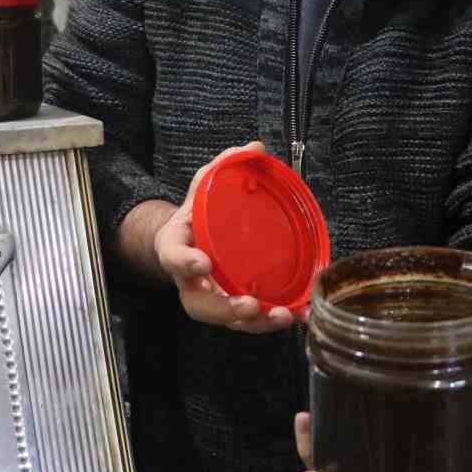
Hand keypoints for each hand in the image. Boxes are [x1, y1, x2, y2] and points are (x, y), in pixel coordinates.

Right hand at [154, 141, 295, 333]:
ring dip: (254, 323)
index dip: (185, 263)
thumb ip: (224, 165)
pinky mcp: (231, 306)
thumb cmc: (197, 214)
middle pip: (200, 304)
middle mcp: (189, 279)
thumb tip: (255, 148)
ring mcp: (210, 297)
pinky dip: (271, 322)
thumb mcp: (204, 185)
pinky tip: (298, 315)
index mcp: (175, 246)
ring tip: (281, 316)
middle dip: (225, 308)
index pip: (173, 256)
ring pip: (226, 319)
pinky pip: (248, 321)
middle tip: (248, 304)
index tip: (203, 263)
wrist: (188, 239)